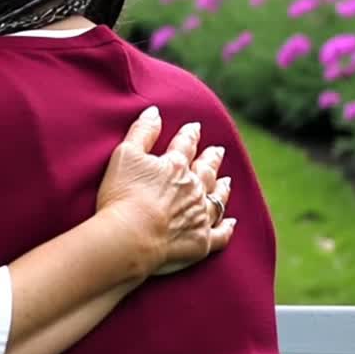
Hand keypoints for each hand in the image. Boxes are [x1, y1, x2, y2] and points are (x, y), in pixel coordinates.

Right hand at [96, 107, 235, 278]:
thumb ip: (141, 132)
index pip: (186, 145)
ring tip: (227, 181)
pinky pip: (221, 233)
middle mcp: (193, 189)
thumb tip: (155, 112)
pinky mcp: (201, 241)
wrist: (130, 236)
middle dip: (212, 159)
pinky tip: (231, 223)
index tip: (195, 127)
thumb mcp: (125, 155)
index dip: (190, 135)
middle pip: (207, 170)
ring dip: (222, 189)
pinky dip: (227, 227)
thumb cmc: (122, 194)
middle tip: (218, 151)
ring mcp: (200, 216)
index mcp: (175, 167)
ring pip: (217, 199)